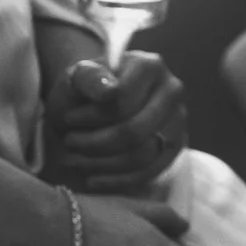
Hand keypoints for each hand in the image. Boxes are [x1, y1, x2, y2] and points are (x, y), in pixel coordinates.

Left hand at [45, 52, 186, 192]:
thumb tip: (110, 91)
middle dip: (95, 142)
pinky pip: (150, 172)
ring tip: (74, 159)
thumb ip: (89, 79)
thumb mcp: (76, 79)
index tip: (68, 119)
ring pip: (143, 154)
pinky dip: (118, 180)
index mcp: (150, 65)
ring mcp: (178, 120)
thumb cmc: (84, 90)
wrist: (94, 103)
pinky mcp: (175, 146)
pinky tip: (92, 179)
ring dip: (102, 163)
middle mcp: (172, 90)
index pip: (123, 101)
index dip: (91, 115)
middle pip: (135, 130)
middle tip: (69, 142)